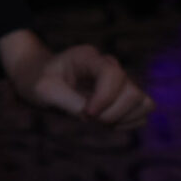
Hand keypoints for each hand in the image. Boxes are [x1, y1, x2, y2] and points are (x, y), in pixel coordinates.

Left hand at [0, 32, 151, 127]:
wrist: (37, 78)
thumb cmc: (37, 81)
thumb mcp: (44, 91)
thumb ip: (69, 103)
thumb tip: (94, 118)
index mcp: (87, 57)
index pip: (113, 74)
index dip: (105, 98)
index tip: (86, 114)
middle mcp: (109, 66)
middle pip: (133, 93)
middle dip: (113, 113)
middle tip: (88, 118)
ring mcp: (120, 81)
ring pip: (144, 103)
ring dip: (123, 118)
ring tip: (97, 120)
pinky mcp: (125, 96)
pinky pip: (142, 113)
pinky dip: (127, 123)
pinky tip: (105, 122)